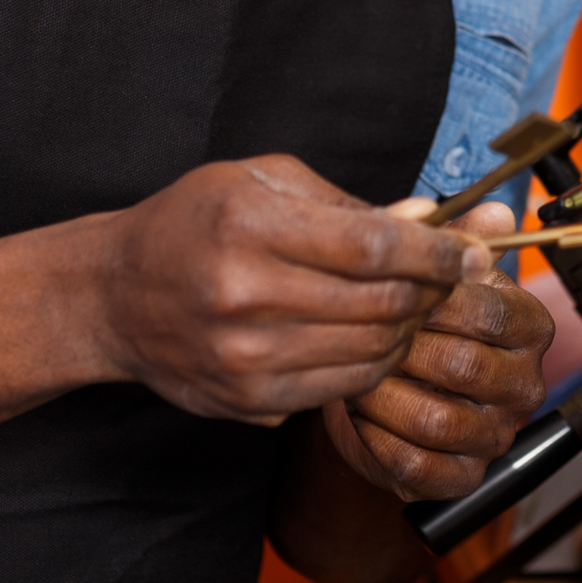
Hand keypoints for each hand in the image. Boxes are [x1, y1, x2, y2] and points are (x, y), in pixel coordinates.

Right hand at [90, 155, 488, 422]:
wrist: (114, 295)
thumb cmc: (193, 222)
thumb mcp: (264, 181)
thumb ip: (350, 205)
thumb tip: (429, 218)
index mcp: (252, 225)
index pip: (375, 245)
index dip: (436, 251)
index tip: (468, 251)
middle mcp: (246, 295)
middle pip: (381, 303)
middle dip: (431, 290)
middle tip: (448, 277)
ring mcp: (246, 357)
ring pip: (371, 351)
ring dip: (409, 329)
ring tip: (412, 304)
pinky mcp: (248, 401)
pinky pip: (342, 388)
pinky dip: (375, 364)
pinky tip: (375, 338)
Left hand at [326, 199, 553, 501]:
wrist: (392, 394)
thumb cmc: (420, 326)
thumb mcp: (434, 275)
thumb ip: (453, 240)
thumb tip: (494, 213)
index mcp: (530, 327)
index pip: (490, 311)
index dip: (433, 303)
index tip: (392, 293)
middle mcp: (525, 383)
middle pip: (463, 366)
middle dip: (402, 352)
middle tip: (363, 338)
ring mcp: (497, 434)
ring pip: (437, 420)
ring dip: (384, 399)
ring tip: (358, 378)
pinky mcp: (464, 477)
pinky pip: (418, 465)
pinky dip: (378, 441)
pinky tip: (362, 417)